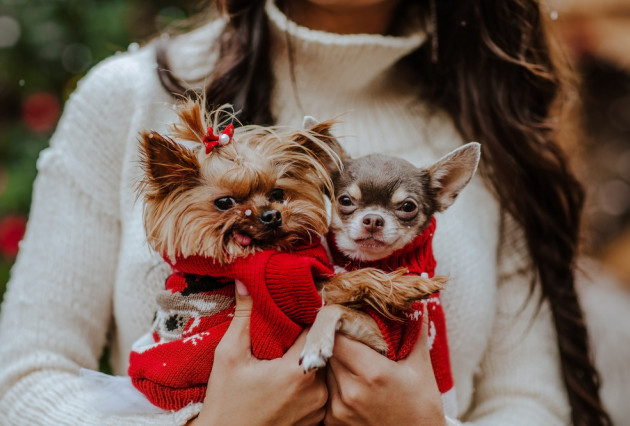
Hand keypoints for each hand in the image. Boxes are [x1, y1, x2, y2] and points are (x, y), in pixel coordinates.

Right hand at [190, 280, 327, 425]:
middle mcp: (317, 389)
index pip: (314, 329)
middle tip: (287, 335)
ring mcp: (319, 408)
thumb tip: (245, 282)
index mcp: (298, 370)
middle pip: (319, 350)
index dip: (304, 317)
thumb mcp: (228, 356)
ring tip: (286, 359)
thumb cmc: (225, 402)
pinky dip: (308, 385)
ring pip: (321, 371)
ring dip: (308, 363)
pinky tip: (288, 384)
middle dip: (304, 341)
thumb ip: (242, 317)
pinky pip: (320, 392)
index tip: (294, 309)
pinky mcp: (317, 421)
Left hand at [324, 306, 445, 425]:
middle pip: (329, 352)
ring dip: (335, 364)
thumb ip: (415, 332)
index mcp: (371, 372)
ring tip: (353, 363)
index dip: (339, 326)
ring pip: (325, 372)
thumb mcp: (421, 368)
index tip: (347, 321)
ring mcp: (339, 408)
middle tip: (350, 339)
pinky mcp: (333, 422)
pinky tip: (352, 384)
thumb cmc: (422, 408)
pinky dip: (334, 385)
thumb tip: (419, 304)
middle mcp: (350, 390)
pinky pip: (326, 392)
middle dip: (338, 343)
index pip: (337, 337)